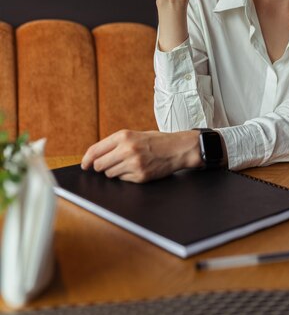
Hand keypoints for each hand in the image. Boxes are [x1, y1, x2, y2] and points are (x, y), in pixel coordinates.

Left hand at [81, 130, 201, 182]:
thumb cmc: (155, 141)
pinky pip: (123, 180)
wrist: (178, 148)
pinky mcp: (140, 176)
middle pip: (99, 165)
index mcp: (123, 136)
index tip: (85, 165)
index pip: (95, 150)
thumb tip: (94, 157)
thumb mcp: (134, 134)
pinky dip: (126, 176)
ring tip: (128, 164)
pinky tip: (137, 169)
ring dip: (114, 172)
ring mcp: (134, 164)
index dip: (86, 160)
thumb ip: (115, 143)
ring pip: (110, 174)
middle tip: (109, 164)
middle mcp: (127, 149)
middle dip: (101, 167)